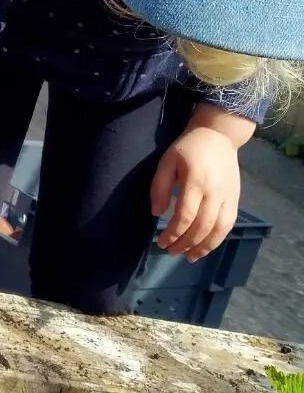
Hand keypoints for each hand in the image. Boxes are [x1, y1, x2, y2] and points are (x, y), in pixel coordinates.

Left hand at [150, 125, 240, 260]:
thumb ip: (159, 187)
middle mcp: (215, 193)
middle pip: (202, 227)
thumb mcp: (167, 161)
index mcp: (195, 182)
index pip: (185, 216)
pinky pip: (228, 224)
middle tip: (171, 252)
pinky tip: (206, 246)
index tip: (161, 242)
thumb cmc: (188, 148)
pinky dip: (218, 239)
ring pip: (219, 230)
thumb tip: (156, 213)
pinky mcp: (236, 199)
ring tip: (189, 257)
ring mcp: (228, 197)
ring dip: (204, 247)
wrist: (219, 135)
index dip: (173, 233)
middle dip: (185, 243)